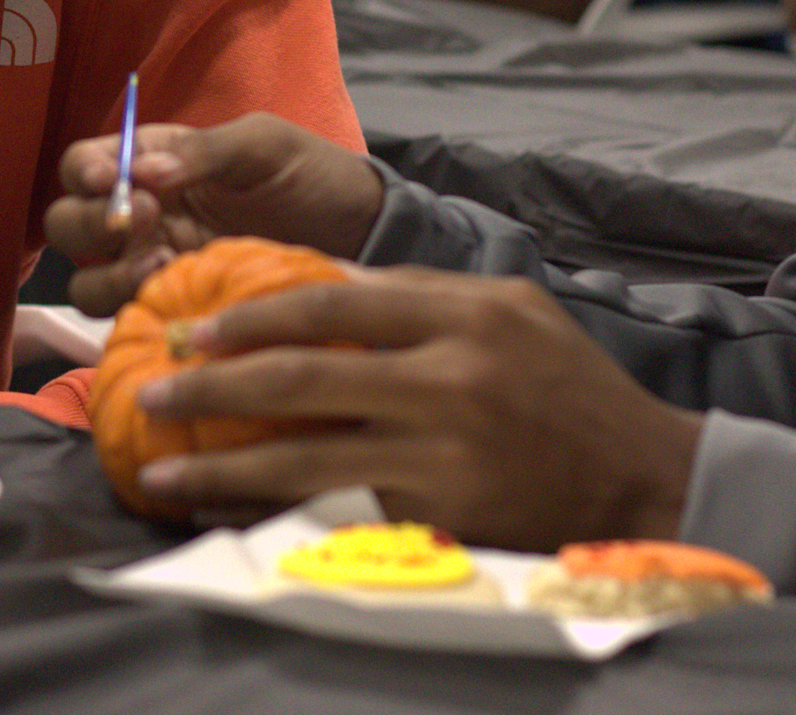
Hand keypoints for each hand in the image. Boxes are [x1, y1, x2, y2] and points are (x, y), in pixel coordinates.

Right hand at [45, 113, 384, 315]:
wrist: (360, 236)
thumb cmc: (310, 177)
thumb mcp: (263, 146)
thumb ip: (205, 151)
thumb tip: (144, 172)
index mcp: (153, 162)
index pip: (85, 164)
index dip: (85, 172)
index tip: (113, 179)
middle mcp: (141, 216)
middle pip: (67, 224)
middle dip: (90, 222)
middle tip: (145, 218)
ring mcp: (153, 267)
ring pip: (84, 281)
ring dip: (107, 274)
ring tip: (160, 265)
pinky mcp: (174, 312)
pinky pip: (125, 321)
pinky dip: (133, 312)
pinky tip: (175, 299)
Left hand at [132, 268, 700, 548]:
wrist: (641, 478)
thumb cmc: (566, 387)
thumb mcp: (510, 310)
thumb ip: (420, 296)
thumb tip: (315, 284)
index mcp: (461, 311)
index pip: (330, 301)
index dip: (251, 315)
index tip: (193, 327)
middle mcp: (447, 374)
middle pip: (300, 373)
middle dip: (212, 383)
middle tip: (154, 389)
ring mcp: (441, 448)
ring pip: (302, 453)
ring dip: (220, 462)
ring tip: (159, 466)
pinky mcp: (440, 510)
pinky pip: (336, 507)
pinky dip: (272, 509)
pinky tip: (227, 512)